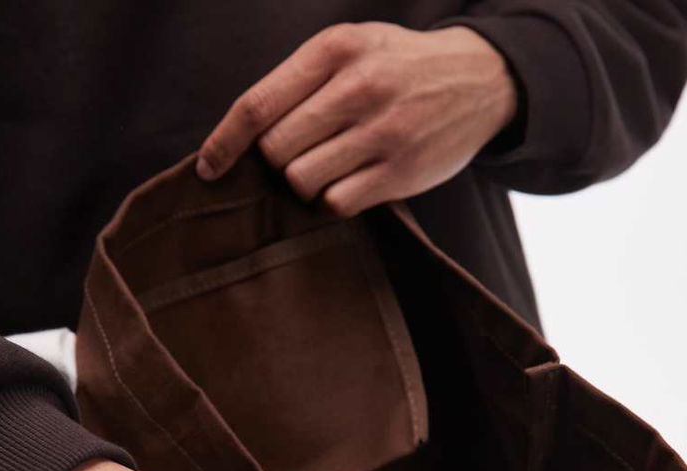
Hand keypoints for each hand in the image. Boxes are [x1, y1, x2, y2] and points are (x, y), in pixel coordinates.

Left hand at [196, 22, 516, 215]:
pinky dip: (335, 200)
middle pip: (276, 151)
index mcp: (334, 50)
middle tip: (305, 152)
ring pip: (302, 181)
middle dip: (279, 161)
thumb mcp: (352, 48)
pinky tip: (353, 181)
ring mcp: (382, 132)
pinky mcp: (400, 172)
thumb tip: (243, 139)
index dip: (224, 143)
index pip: (257, 105)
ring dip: (306, 183)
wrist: (480, 78)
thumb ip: (300, 82)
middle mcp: (357, 87)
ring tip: (332, 165)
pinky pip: (337, 203)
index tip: (209, 168)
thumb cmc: (399, 67)